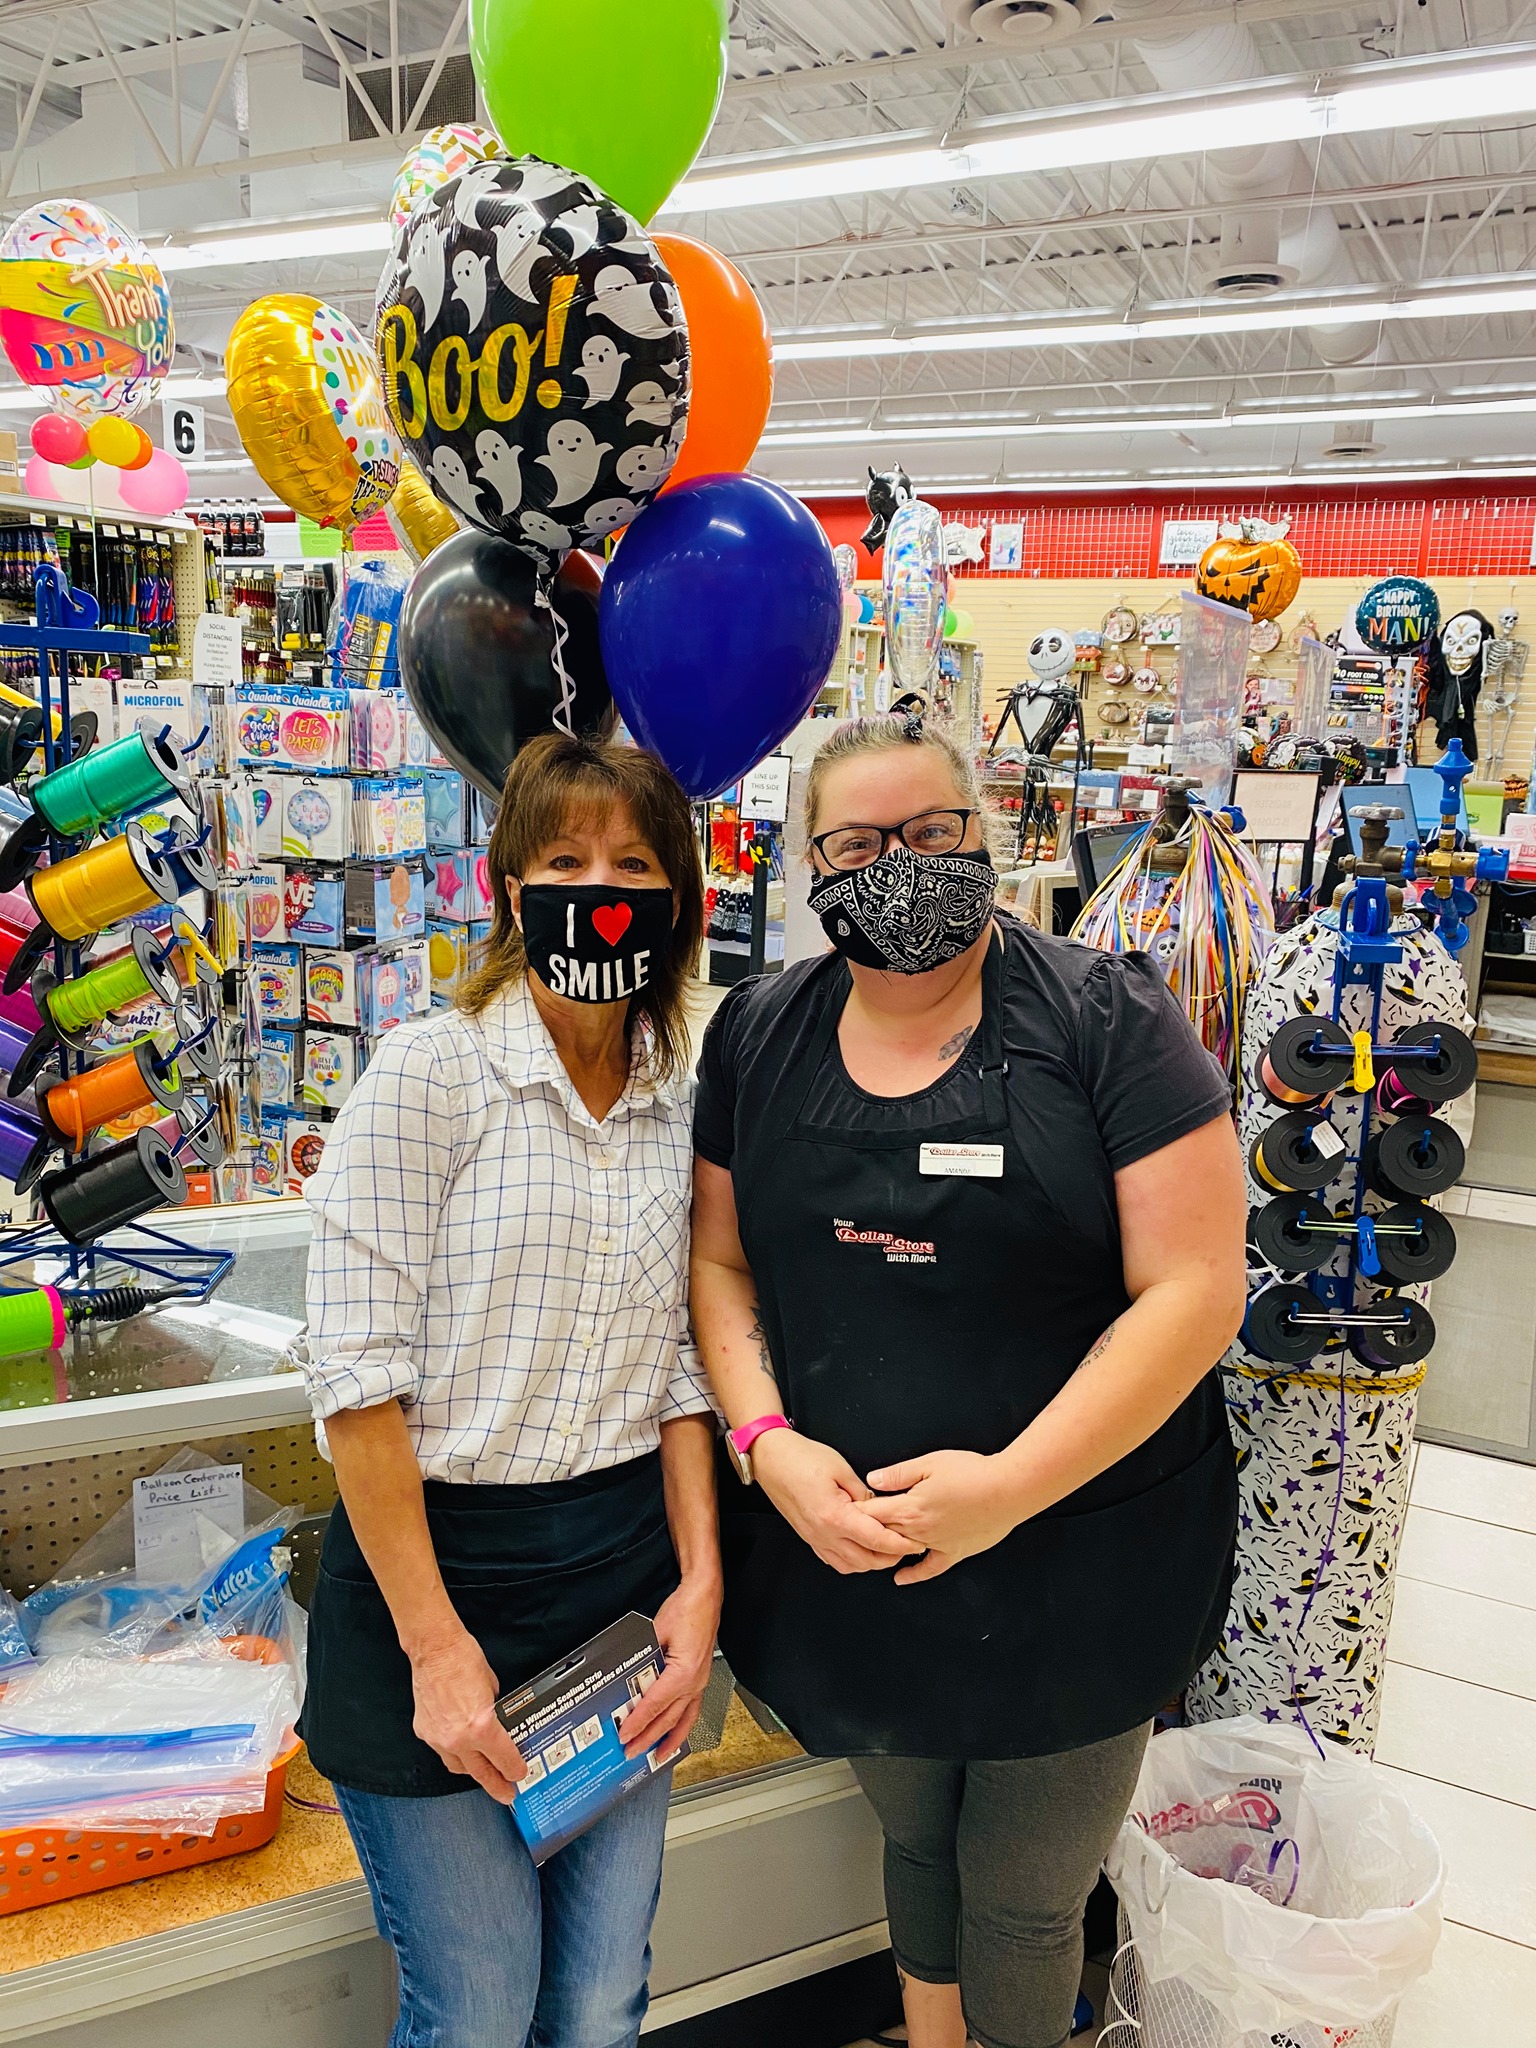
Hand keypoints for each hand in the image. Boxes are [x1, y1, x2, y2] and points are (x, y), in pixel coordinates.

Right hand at [408, 1624, 527, 1801]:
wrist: (434, 1649)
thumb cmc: (465, 1659)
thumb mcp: (494, 1687)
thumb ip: (497, 1711)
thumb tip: (501, 1723)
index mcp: (481, 1726)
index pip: (503, 1759)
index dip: (515, 1769)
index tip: (520, 1774)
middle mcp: (459, 1738)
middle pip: (480, 1773)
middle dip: (496, 1785)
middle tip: (507, 1794)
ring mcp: (439, 1738)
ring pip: (458, 1767)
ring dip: (473, 1772)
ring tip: (485, 1774)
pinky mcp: (424, 1732)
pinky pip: (442, 1752)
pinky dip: (454, 1754)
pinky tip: (461, 1752)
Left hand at [619, 1573, 721, 1764]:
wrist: (705, 1596)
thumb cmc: (687, 1609)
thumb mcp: (656, 1632)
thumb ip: (642, 1659)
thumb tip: (626, 1677)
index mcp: (683, 1673)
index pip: (654, 1705)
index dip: (637, 1723)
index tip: (625, 1735)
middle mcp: (694, 1682)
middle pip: (668, 1718)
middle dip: (648, 1738)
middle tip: (631, 1752)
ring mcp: (699, 1682)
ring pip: (683, 1719)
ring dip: (668, 1739)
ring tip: (658, 1756)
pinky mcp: (700, 1677)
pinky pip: (692, 1709)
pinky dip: (683, 1725)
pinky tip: (676, 1732)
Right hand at [753, 1428, 920, 1575]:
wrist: (771, 1459)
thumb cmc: (801, 1458)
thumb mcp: (841, 1468)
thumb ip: (863, 1492)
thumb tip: (878, 1507)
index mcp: (834, 1516)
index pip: (876, 1540)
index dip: (901, 1544)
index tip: (916, 1542)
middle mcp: (823, 1533)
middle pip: (866, 1561)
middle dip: (890, 1557)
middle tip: (906, 1545)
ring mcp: (814, 1539)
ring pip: (851, 1566)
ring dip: (872, 1561)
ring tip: (887, 1548)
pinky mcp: (809, 1538)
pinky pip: (835, 1561)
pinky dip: (853, 1561)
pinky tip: (862, 1549)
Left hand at [856, 1449, 1019, 1584]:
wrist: (1008, 1490)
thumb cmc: (973, 1472)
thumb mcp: (931, 1463)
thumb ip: (899, 1474)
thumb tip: (872, 1481)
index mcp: (910, 1506)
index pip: (872, 1513)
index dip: (855, 1511)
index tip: (840, 1510)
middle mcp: (920, 1530)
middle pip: (882, 1535)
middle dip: (863, 1532)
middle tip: (847, 1531)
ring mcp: (937, 1543)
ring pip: (902, 1551)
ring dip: (884, 1551)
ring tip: (867, 1549)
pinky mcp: (954, 1552)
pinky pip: (930, 1568)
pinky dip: (914, 1574)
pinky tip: (901, 1577)